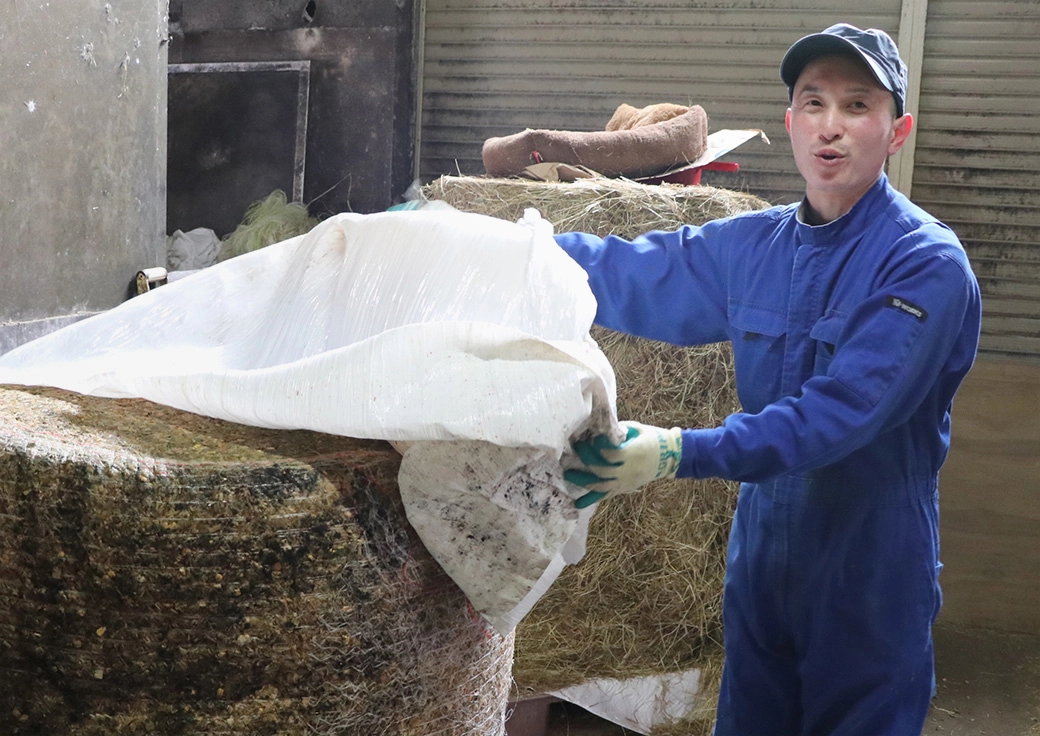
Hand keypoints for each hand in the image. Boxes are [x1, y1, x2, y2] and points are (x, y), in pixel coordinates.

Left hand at [564, 421, 681, 507]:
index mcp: (633, 453)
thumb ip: (618, 430)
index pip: (611, 454)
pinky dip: (592, 499)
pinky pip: (607, 495)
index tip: (588, 439)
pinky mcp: (624, 488)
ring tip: (567, 476)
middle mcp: (628, 470)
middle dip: (585, 461)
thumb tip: (598, 429)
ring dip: (583, 482)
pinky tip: (578, 503)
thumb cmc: (651, 438)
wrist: (669, 457)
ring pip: (602, 485)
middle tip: (573, 451)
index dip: (597, 447)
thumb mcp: (637, 429)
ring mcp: (626, 482)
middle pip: (603, 470)